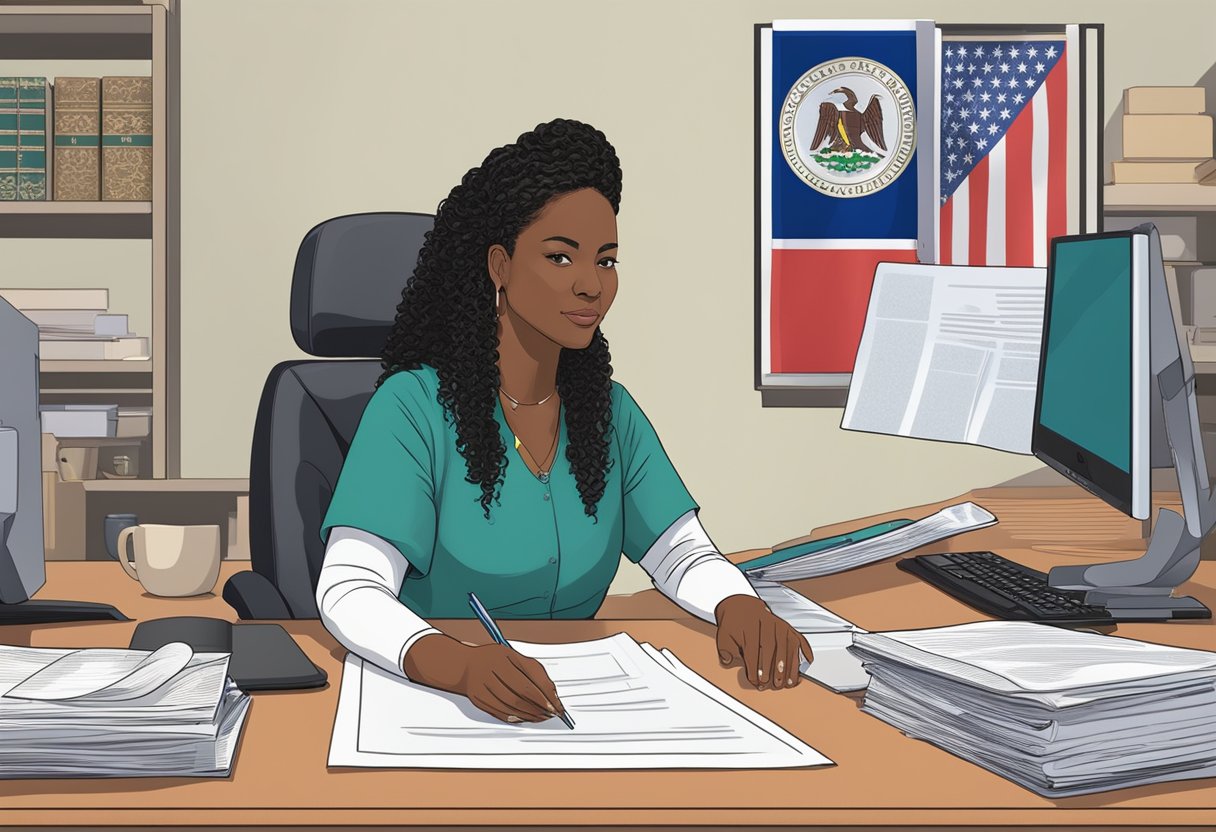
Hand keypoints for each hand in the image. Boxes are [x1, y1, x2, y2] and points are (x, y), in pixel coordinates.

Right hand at [402, 632, 566, 723]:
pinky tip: (524, 718)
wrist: (463, 665)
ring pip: (511, 704)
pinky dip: (514, 717)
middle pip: (522, 691)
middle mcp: (493, 667)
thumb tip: (552, 693)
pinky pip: (499, 711)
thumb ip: (534, 671)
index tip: (557, 704)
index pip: (532, 675)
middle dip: (540, 705)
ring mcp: (483, 683)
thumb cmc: (493, 660)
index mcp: (505, 654)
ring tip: (540, 717)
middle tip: (551, 713)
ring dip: (529, 714)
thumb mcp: (514, 656)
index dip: (547, 692)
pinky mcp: (477, 697)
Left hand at [714, 594, 812, 689]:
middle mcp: (766, 622)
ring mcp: (779, 624)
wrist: (741, 605)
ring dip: (790, 665)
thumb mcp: (724, 634)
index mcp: (749, 625)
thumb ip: (725, 649)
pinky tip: (807, 662)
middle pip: (772, 647)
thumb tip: (728, 661)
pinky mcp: (787, 626)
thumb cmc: (734, 623)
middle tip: (774, 684)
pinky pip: (799, 638)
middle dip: (774, 668)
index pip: (753, 650)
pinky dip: (805, 650)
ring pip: (787, 645)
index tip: (755, 680)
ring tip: (788, 682)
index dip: (755, 668)